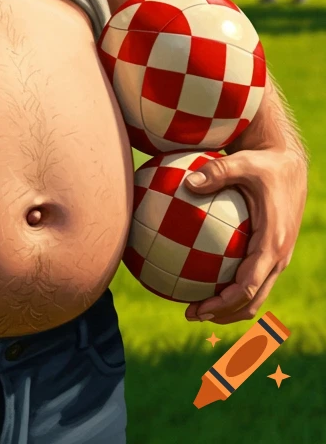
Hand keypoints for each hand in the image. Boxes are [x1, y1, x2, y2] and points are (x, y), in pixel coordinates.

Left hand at [181, 146, 306, 324]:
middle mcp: (278, 256)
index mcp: (272, 242)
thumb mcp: (242, 163)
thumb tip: (187, 182)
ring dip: (228, 306)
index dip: (224, 302)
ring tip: (196, 306)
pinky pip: (253, 278)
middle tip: (191, 314)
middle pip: (252, 300)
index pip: (248, 286)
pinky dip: (232, 287)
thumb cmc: (264, 164)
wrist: (289, 165)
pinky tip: (204, 277)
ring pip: (255, 295)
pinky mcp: (272, 252)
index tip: (198, 308)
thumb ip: (216, 172)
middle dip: (223, 313)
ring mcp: (277, 257)